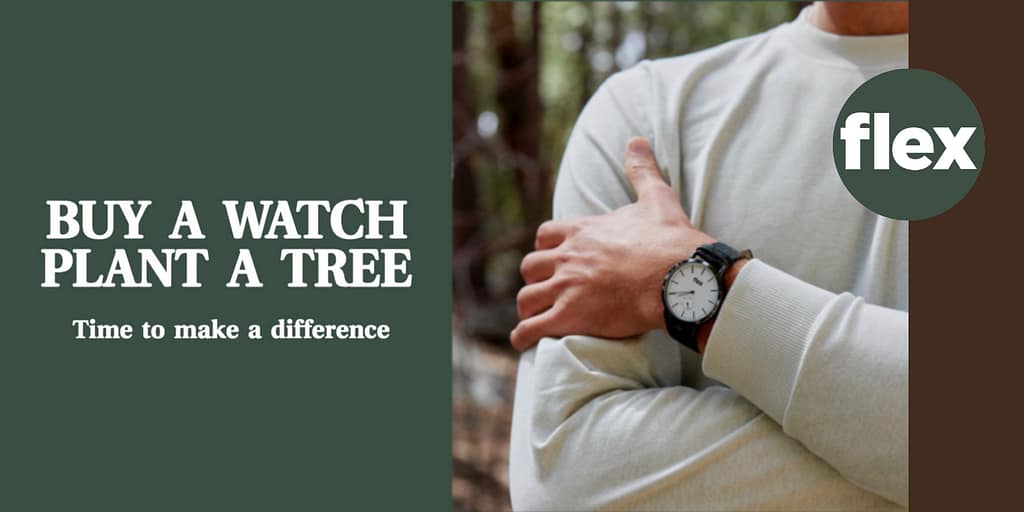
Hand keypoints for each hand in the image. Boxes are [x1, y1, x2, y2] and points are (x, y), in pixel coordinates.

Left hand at [511, 137, 714, 350]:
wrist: (679, 277)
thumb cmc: (670, 241)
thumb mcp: (656, 198)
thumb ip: (642, 170)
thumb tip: (636, 141)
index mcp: (583, 231)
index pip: (546, 235)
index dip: (547, 247)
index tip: (553, 256)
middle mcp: (568, 257)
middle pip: (531, 266)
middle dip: (535, 278)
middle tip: (545, 289)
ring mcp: (566, 288)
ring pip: (527, 298)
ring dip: (528, 308)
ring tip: (533, 317)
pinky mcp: (570, 317)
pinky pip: (532, 328)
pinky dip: (523, 336)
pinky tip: (524, 341)